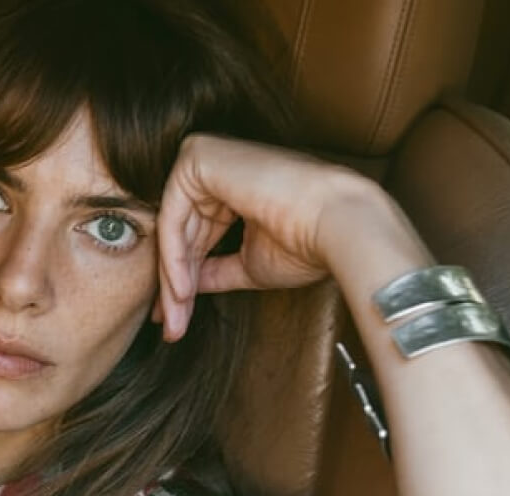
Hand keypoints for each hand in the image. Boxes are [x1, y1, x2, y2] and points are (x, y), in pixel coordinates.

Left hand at [154, 134, 397, 340]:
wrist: (338, 226)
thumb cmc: (306, 243)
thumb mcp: (248, 264)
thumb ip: (213, 271)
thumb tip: (183, 291)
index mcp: (232, 188)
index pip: (194, 235)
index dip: (183, 280)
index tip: (176, 319)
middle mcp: (217, 169)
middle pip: (180, 234)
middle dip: (175, 285)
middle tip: (173, 325)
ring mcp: (207, 158)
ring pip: (171, 229)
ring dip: (173, 278)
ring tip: (177, 316)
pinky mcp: (199, 157)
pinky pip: (171, 215)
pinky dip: (174, 256)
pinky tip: (182, 290)